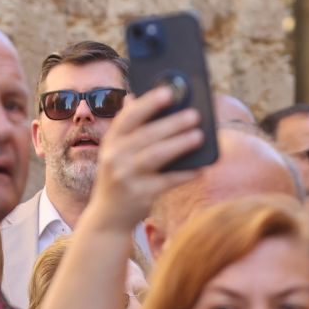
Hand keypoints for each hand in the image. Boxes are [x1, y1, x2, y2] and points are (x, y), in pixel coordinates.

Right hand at [86, 85, 203, 231]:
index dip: (148, 103)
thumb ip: (126, 127)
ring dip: (179, 144)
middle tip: (195, 114)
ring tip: (200, 135)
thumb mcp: (115, 151)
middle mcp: (115, 157)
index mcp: (110, 142)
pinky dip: (185, 174)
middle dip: (172, 123)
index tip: (168, 91)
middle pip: (146, 135)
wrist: (108, 217)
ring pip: (156, 155)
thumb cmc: (118, 177)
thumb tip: (134, 96)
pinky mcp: (140, 195)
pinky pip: (167, 181)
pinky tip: (200, 168)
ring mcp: (126, 177)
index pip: (128, 117)